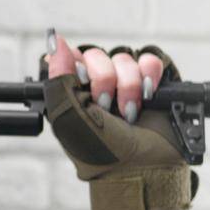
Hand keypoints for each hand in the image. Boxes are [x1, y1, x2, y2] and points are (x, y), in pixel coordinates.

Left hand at [40, 27, 198, 209]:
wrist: (143, 167)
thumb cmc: (101, 150)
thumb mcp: (68, 116)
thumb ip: (58, 78)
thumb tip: (55, 41)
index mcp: (74, 92)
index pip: (71, 57)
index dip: (77, 64)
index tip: (82, 80)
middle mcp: (99, 86)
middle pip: (98, 55)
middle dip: (104, 80)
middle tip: (106, 106)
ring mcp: (126, 84)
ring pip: (125, 58)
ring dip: (128, 84)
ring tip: (130, 112)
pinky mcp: (154, 84)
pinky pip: (151, 60)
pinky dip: (150, 74)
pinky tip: (149, 95)